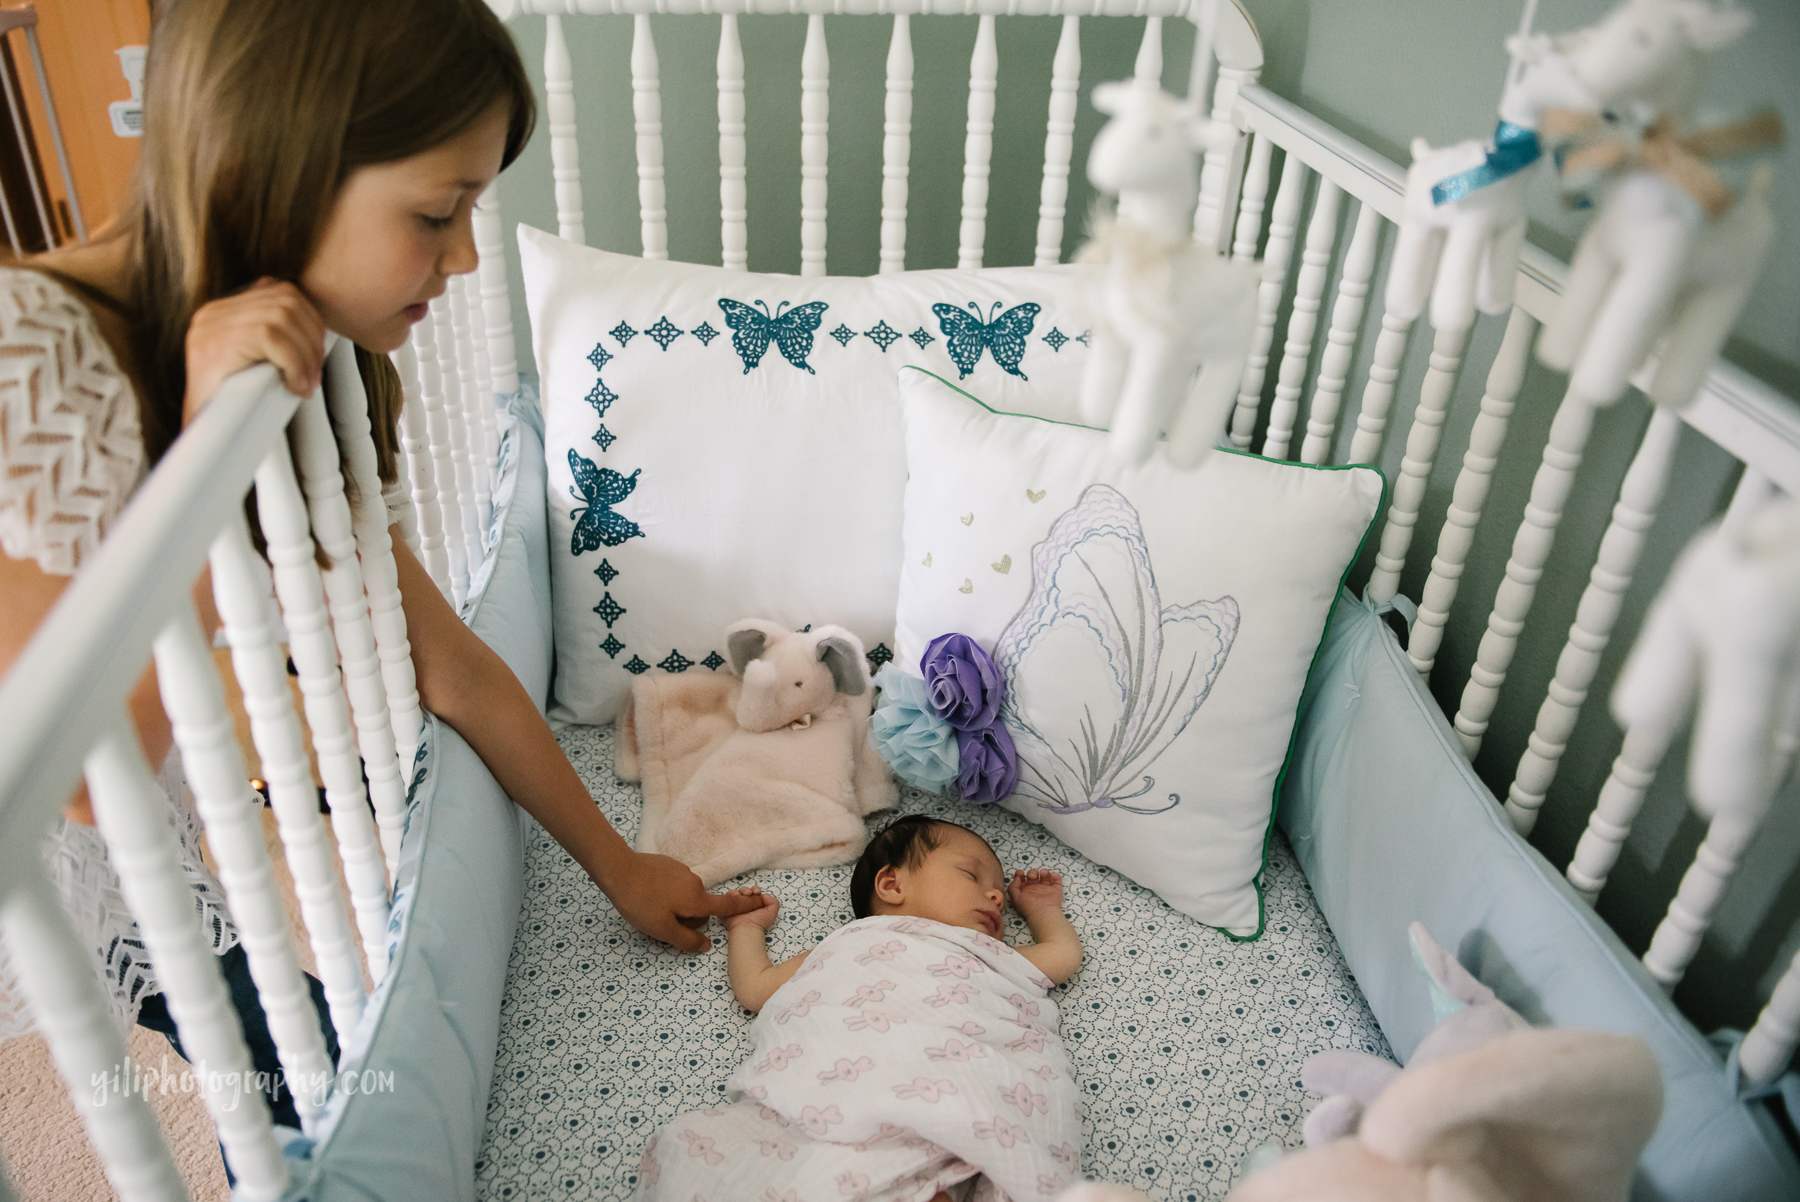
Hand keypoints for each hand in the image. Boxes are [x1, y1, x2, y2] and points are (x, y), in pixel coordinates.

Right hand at [183, 278, 326, 423]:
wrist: (200, 437)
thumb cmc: (235, 408)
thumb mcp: (258, 365)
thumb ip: (277, 341)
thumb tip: (318, 332)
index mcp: (224, 312)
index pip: (279, 292)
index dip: (310, 321)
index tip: (316, 356)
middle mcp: (214, 313)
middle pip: (286, 300)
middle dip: (312, 338)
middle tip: (315, 374)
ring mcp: (211, 326)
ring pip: (282, 318)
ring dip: (306, 354)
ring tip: (306, 384)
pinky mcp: (215, 344)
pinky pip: (272, 337)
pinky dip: (294, 363)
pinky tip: (294, 386)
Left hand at [600, 852, 765, 952]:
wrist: (618, 869)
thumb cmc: (641, 903)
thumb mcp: (663, 930)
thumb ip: (687, 941)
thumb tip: (706, 946)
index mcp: (697, 900)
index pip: (728, 907)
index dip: (747, 908)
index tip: (765, 903)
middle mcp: (695, 883)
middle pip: (700, 908)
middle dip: (687, 919)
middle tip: (661, 924)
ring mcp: (682, 872)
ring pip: (686, 897)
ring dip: (674, 907)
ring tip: (649, 909)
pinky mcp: (669, 865)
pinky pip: (674, 886)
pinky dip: (666, 894)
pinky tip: (647, 896)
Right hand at [720, 886, 780, 931]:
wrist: (747, 928)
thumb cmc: (759, 922)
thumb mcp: (772, 913)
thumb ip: (774, 902)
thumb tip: (765, 895)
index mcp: (754, 904)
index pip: (754, 892)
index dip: (756, 889)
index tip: (757, 892)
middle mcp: (745, 904)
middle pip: (744, 891)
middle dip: (747, 889)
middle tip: (749, 893)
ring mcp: (736, 906)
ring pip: (736, 893)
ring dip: (740, 891)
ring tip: (743, 895)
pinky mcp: (728, 907)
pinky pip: (727, 897)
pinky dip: (731, 894)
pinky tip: (735, 896)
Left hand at [1008, 868, 1063, 918]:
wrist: (1043, 913)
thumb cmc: (1028, 906)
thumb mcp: (1016, 898)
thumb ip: (1013, 887)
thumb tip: (1017, 878)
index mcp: (1026, 891)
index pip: (1022, 879)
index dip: (1020, 874)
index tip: (1020, 873)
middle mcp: (1036, 889)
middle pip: (1034, 876)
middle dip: (1032, 873)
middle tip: (1032, 877)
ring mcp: (1046, 889)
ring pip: (1045, 877)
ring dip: (1044, 872)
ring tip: (1044, 874)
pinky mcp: (1056, 891)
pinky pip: (1057, 881)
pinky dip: (1056, 876)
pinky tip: (1052, 875)